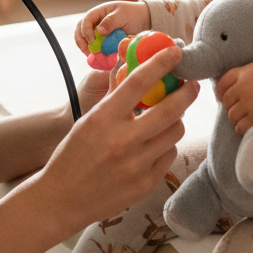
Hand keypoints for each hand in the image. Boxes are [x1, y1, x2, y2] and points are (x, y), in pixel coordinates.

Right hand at [35, 45, 199, 233]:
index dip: (160, 63)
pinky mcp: (145, 184)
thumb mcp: (89, 119)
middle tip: (191, 84)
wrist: (61, 200)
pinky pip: (169, 155)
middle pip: (169, 109)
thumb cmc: (73, 154)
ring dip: (175, 120)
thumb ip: (115, 97)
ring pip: (175, 132)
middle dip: (186, 92)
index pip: (138, 82)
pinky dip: (166, 144)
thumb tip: (134, 67)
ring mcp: (136, 165)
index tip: (175, 52)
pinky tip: (154, 144)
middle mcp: (122, 141)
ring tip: (166, 117)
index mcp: (103, 118)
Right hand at [74, 0, 151, 54]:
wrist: (144, 20)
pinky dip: (96, 55)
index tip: (92, 41)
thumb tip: (99, 30)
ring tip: (94, 58)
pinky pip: (95, 49)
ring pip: (85, 41)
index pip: (85, 21)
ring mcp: (98, 33)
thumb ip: (111, 21)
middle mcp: (95, 23)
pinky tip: (101, 60)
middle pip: (80, 31)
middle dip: (82, 42)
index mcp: (98, 13)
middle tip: (88, 52)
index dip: (86, 31)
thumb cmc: (133, 14)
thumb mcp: (123, 15)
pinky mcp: (103, 43)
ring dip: (87, 50)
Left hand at [216, 61, 252, 135]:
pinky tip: (250, 125)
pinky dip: (243, 129)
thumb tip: (233, 87)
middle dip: (232, 106)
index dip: (222, 93)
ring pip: (232, 116)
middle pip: (227, 102)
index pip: (222, 84)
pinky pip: (241, 128)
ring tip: (248, 117)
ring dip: (238, 118)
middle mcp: (243, 88)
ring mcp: (249, 103)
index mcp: (244, 73)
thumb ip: (245, 75)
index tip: (226, 99)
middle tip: (242, 109)